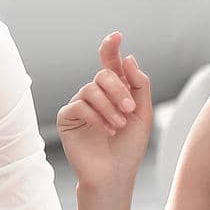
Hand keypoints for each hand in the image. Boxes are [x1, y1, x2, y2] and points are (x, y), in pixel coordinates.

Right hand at [56, 32, 152, 191]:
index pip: (110, 64)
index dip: (111, 48)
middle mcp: (95, 95)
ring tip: (118, 126)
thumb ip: (139, 84)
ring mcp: (79, 105)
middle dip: (118, 90)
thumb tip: (127, 57)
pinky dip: (96, 117)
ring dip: (109, 107)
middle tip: (128, 110)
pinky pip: (79, 105)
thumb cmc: (129, 147)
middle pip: (103, 74)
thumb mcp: (143, 112)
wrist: (114, 174)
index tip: (117, 35)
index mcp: (114, 92)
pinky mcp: (67, 118)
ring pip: (91, 89)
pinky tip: (105, 131)